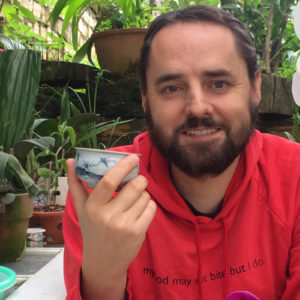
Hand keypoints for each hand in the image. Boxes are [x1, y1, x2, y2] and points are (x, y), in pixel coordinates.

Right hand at [66, 154, 156, 299]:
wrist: (102, 261)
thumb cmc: (92, 229)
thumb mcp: (82, 208)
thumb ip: (75, 184)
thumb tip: (69, 160)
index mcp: (93, 207)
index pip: (109, 181)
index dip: (123, 166)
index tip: (133, 157)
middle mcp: (108, 217)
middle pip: (134, 187)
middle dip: (140, 179)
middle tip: (138, 180)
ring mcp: (124, 226)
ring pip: (145, 196)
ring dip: (143, 194)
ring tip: (135, 200)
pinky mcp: (138, 233)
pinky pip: (151, 208)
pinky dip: (148, 205)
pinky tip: (140, 211)